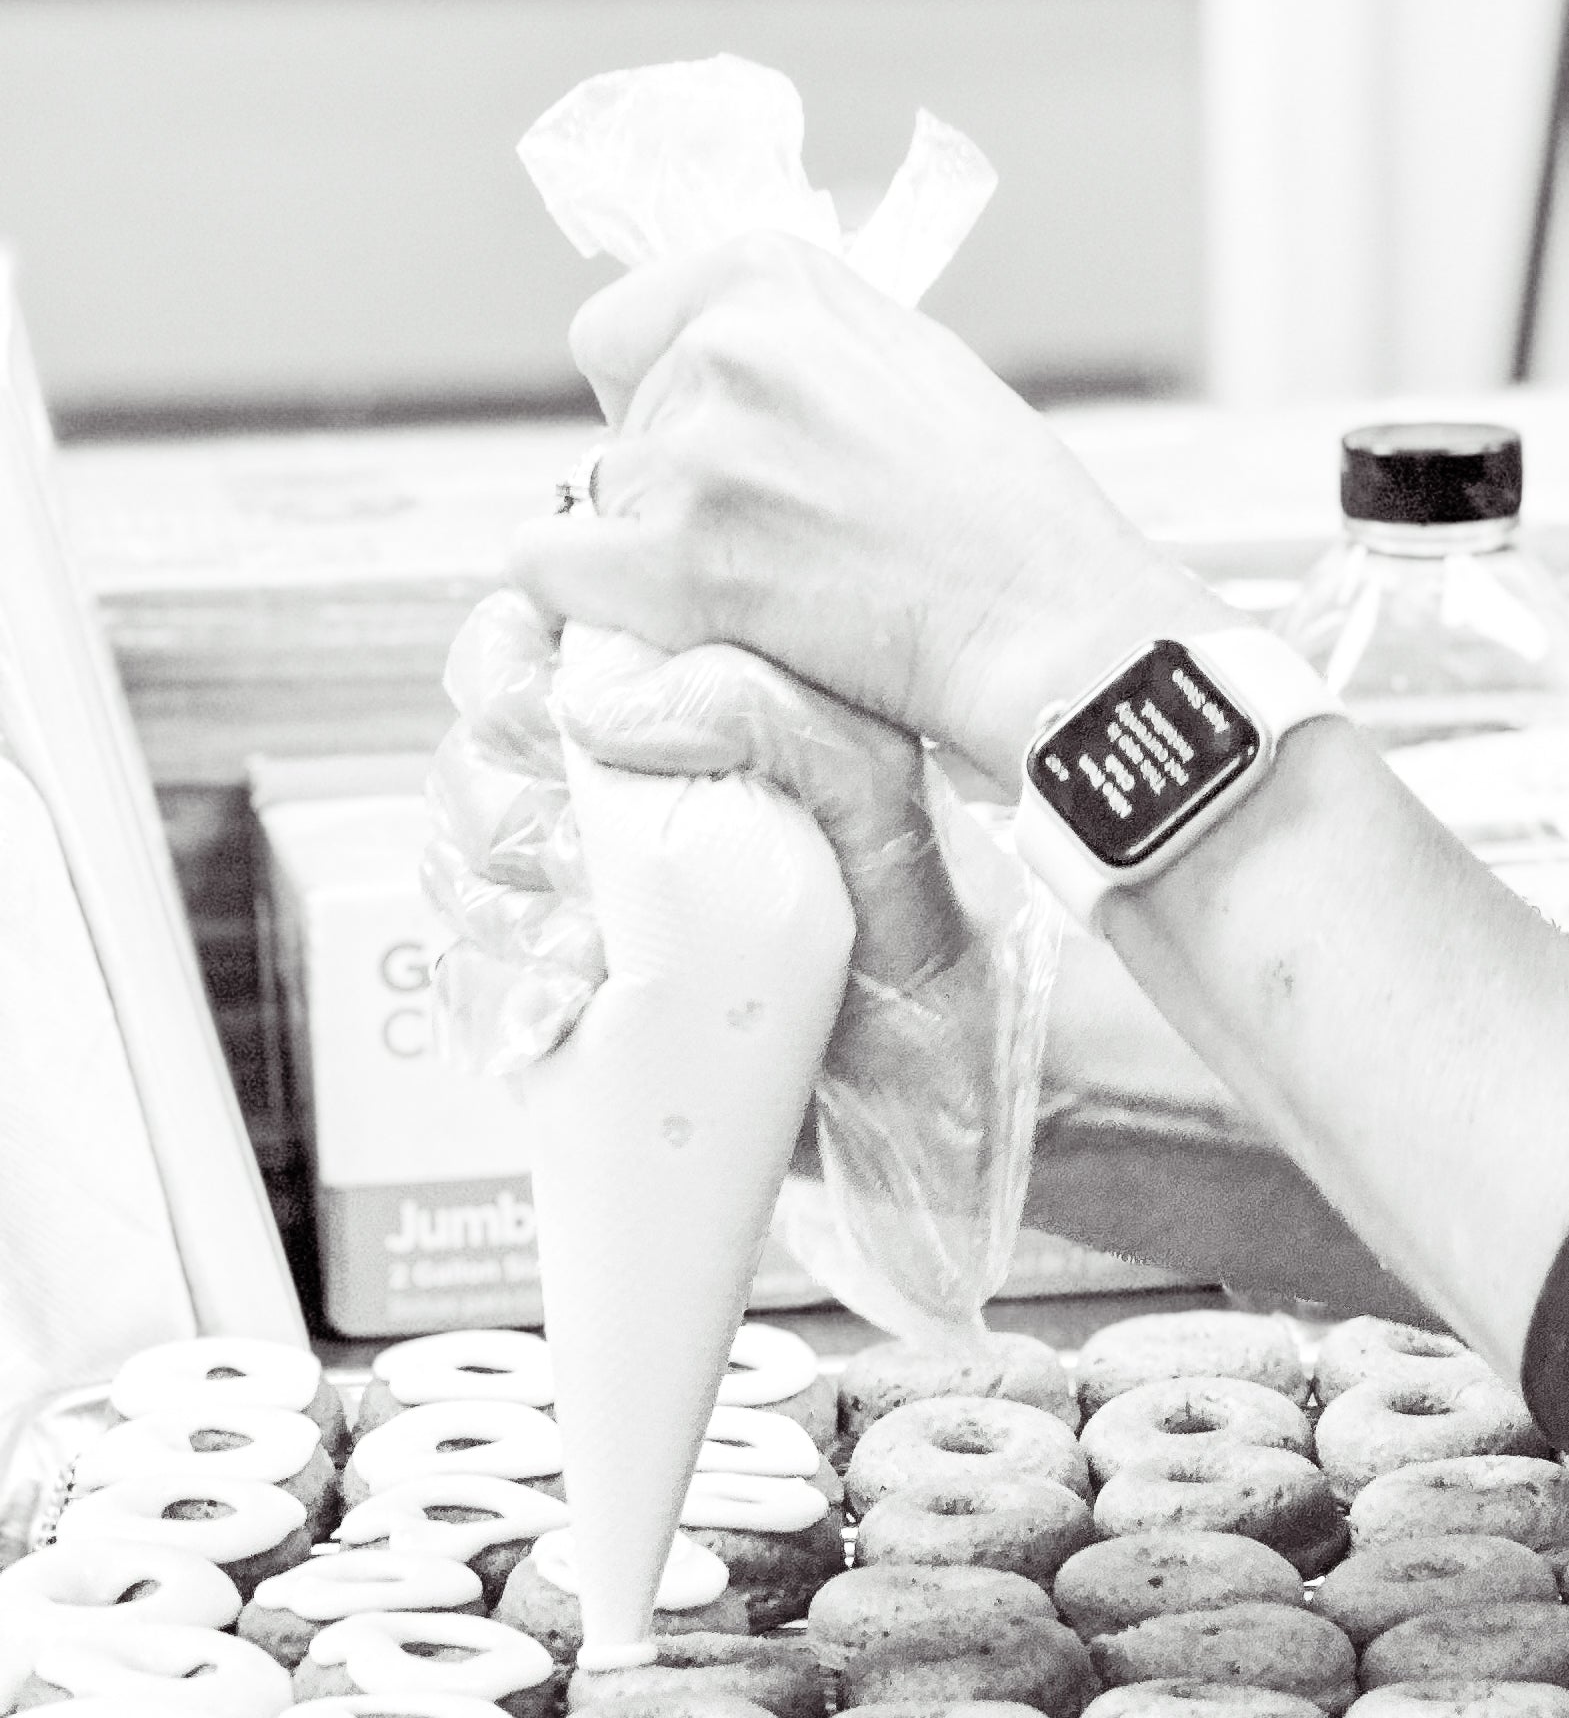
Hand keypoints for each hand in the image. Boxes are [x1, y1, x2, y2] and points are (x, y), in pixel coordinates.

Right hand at [425, 581, 1062, 1336]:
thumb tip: (602, 704)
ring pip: (463, 877)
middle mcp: (614, 804)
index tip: (537, 712)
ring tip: (584, 953)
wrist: (956, 1068)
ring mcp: (586, 906)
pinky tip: (562, 1018)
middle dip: (502, 808)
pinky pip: (480, 990)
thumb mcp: (874, 792)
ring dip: (501, 911)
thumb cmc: (925, 918)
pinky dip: (500, 1002)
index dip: (503, 668)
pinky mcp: (577, 1006)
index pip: (528, 650)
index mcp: (673, 720)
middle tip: (567, 852)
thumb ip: (767, 713)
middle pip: (474, 766)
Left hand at [500, 234, 1194, 760]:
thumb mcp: (904, 355)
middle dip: (673, 482)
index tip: (721, 449)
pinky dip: (584, 601)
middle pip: (619, 428)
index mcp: (769, 277)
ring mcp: (695, 456)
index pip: (619, 330)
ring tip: (769, 590)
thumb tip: (704, 364)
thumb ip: (793, 345)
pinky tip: (653, 621)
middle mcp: (722, 348)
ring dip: (653, 553)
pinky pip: (551, 570)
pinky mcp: (677, 564)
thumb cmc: (1008, 510)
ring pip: (598, 504)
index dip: (659, 398)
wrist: (1049, 620)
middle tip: (778, 540)